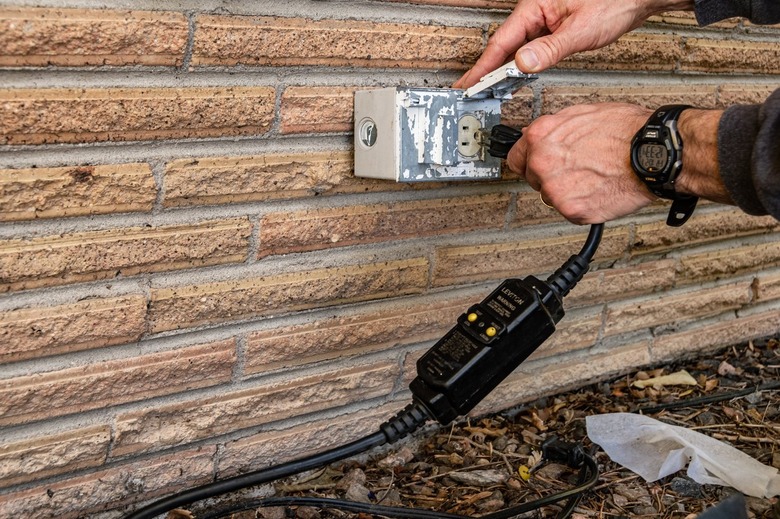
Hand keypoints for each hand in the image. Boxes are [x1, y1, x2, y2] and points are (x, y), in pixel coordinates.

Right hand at [454, 0, 681, 87]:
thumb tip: (523, 63)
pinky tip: (515, 75)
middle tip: (471, 91)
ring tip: (487, 88)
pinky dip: (519, 64)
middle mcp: (535, 11)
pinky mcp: (552, 27)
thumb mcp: (581, 31)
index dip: (483, 67)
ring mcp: (543, 19)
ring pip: (515, 47)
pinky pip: (528, 47)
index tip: (468, 84)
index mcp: (534, 7)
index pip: (501, 43)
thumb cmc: (616, 2)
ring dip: (502, 69)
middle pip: (503, 46)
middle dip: (486, 70)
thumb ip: (550, 49)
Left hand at [508, 103, 656, 223]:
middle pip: (533, 178)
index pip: (516, 157)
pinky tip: (598, 190)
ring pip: (551, 196)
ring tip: (592, 177)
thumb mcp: (583, 113)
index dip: (529, 160)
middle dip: (550, 175)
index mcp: (541, 136)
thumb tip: (536, 134)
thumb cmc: (626, 131)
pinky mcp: (572, 210)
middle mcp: (542, 163)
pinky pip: (569, 211)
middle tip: (576, 169)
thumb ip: (554, 127)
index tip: (535, 164)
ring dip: (566, 191)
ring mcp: (555, 189)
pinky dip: (582, 206)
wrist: (653, 153)